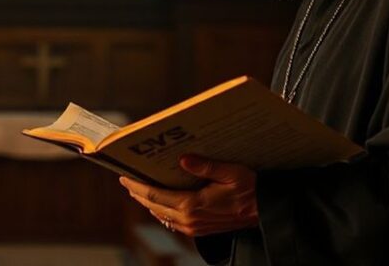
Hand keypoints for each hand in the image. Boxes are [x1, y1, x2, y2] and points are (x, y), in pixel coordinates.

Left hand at [119, 154, 258, 236]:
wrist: (265, 211)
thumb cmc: (251, 190)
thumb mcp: (232, 172)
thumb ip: (206, 166)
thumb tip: (184, 159)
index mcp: (193, 205)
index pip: (154, 195)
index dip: (136, 186)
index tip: (123, 176)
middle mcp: (189, 219)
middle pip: (153, 206)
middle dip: (137, 192)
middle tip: (126, 179)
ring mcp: (193, 227)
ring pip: (161, 215)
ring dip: (148, 202)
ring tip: (139, 188)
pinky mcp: (198, 230)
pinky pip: (172, 221)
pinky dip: (161, 210)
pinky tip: (159, 201)